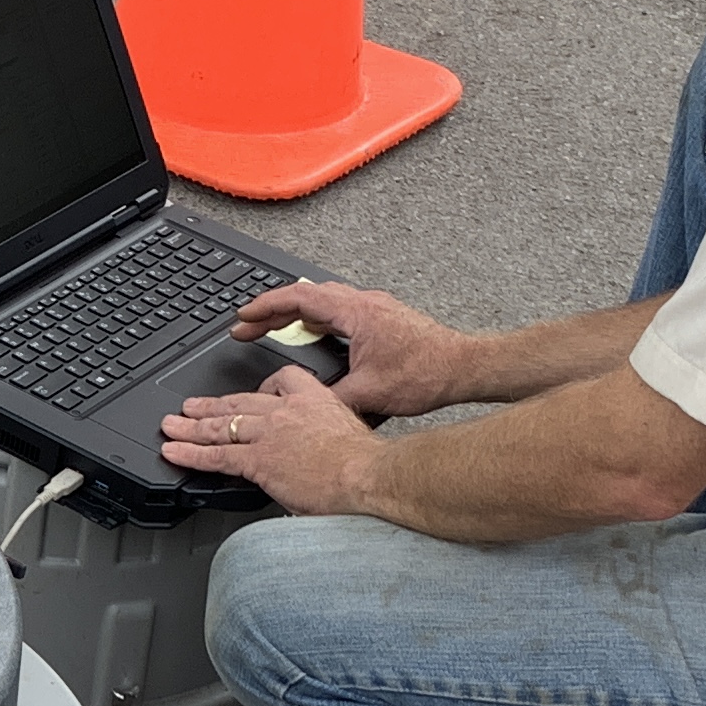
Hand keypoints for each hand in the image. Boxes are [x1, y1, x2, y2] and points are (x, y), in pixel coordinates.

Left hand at [158, 360, 377, 513]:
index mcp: (314, 400)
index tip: (254, 394)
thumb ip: (330, 436)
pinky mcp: (258, 460)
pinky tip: (173, 453)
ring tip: (171, 426)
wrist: (367, 474)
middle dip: (211, 405)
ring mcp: (269, 434)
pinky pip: (216, 455)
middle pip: (240, 402)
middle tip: (190, 407)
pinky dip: (190, 454)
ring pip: (222, 426)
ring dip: (191, 427)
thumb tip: (323, 454)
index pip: (281, 380)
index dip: (263, 387)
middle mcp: (286, 412)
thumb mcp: (351, 433)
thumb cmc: (368, 463)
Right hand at [231, 280, 473, 420]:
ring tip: (272, 329)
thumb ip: (330, 400)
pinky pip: (339, 310)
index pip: (298, 298)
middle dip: (271, 311)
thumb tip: (305, 409)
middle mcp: (364, 303)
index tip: (242, 317)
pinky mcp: (383, 318)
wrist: (463, 368)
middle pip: (306, 296)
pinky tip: (313, 335)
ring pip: (323, 301)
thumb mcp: (369, 394)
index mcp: (355, 312)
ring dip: (294, 314)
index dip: (264, 307)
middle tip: (247, 327)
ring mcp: (375, 308)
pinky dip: (316, 319)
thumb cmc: (426, 373)